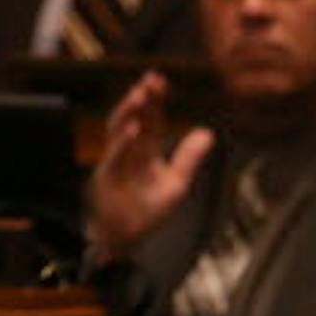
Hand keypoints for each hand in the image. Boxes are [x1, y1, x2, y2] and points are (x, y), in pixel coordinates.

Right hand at [85, 69, 213, 260]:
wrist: (125, 237)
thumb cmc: (148, 211)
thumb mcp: (176, 184)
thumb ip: (189, 158)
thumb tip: (208, 132)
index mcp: (145, 150)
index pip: (151, 119)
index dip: (155, 99)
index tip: (159, 78)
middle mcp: (129, 150)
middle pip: (133, 117)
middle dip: (140, 97)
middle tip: (150, 78)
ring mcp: (116, 161)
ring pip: (118, 129)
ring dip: (128, 111)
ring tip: (140, 94)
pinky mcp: (108, 177)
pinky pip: (115, 156)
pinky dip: (124, 142)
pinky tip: (134, 129)